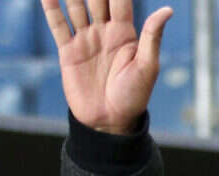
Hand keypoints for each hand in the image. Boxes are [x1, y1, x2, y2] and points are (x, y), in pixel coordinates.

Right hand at [41, 0, 172, 134]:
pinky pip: (58, 24)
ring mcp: (86, 39)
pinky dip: (51, 8)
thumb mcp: (148, 67)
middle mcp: (105, 32)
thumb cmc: (135, 96)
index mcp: (126, 33)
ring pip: (75, 6)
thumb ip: (152, 37)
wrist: (110, 121)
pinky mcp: (68, 51)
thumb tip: (167, 9)